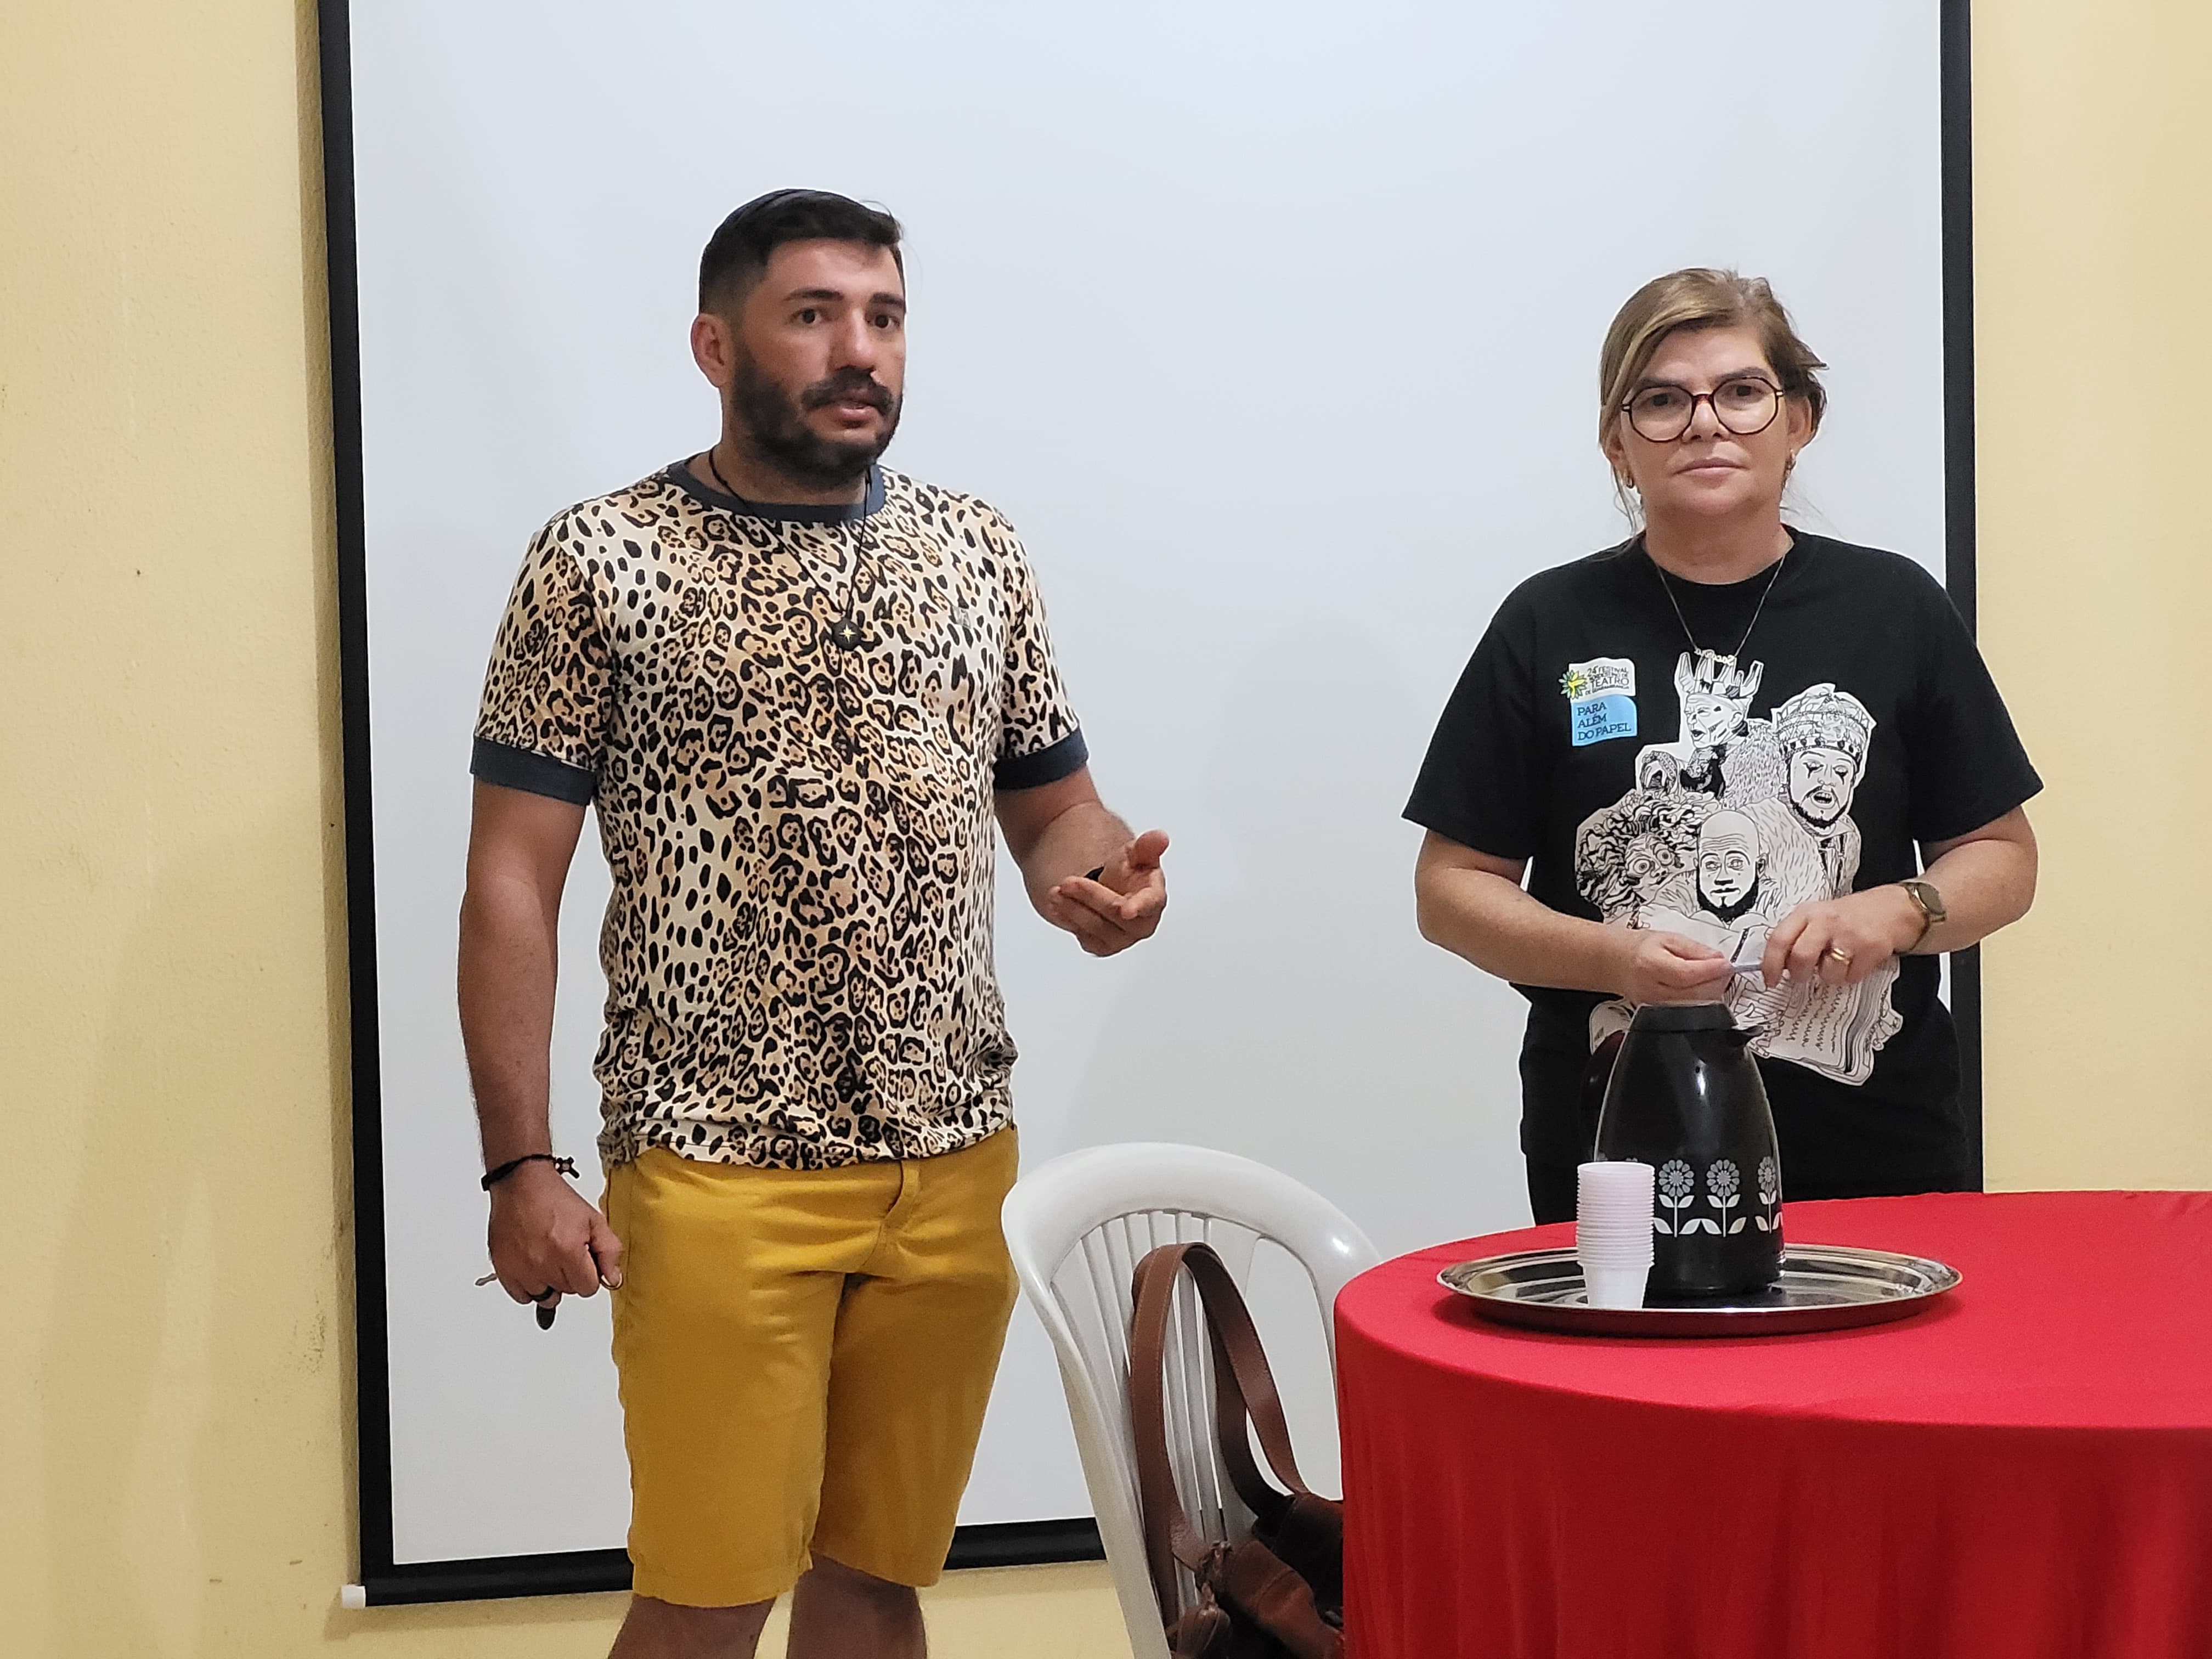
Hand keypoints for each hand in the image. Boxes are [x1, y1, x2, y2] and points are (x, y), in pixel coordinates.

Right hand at [487, 1160, 623, 1318]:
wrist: (521, 1184)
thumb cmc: (555, 1199)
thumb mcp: (593, 1219)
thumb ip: (609, 1251)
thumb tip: (612, 1278)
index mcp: (568, 1251)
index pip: (588, 1288)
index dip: (589, 1274)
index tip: (584, 1260)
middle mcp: (543, 1264)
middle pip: (568, 1291)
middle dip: (571, 1275)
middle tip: (565, 1251)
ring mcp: (521, 1270)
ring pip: (545, 1296)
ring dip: (550, 1282)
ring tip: (548, 1257)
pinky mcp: (503, 1270)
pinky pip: (523, 1296)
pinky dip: (530, 1286)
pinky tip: (533, 1266)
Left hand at [1046, 829, 1168, 956]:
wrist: (1110, 887)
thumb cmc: (1128, 872)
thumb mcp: (1135, 853)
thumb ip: (1147, 845)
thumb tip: (1161, 837)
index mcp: (1154, 899)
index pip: (1150, 904)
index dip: (1139, 906)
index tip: (1126, 910)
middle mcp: (1141, 923)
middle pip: (1115, 913)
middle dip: (1090, 897)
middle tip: (1068, 882)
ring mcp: (1122, 938)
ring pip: (1096, 928)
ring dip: (1073, 909)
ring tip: (1056, 892)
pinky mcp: (1102, 946)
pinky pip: (1084, 937)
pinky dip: (1068, 920)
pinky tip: (1059, 906)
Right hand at [1613, 927, 1735, 1005]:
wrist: (1620, 963)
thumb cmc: (1642, 950)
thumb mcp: (1669, 938)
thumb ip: (1695, 949)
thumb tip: (1717, 960)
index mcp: (1650, 965)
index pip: (1687, 974)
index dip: (1711, 970)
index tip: (1726, 964)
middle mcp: (1651, 991)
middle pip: (1694, 995)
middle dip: (1716, 982)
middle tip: (1723, 969)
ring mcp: (1655, 1008)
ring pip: (1695, 1007)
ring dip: (1712, 993)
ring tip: (1713, 977)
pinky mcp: (1661, 1017)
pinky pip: (1690, 1013)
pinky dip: (1703, 1001)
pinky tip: (1703, 988)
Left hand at [1761, 887, 1921, 988]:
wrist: (1891, 909)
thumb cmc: (1851, 915)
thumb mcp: (1817, 917)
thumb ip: (1796, 937)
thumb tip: (1778, 964)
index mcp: (1808, 913)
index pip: (1779, 939)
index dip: (1770, 964)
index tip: (1769, 978)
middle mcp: (1826, 922)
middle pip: (1800, 958)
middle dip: (1799, 974)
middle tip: (1803, 974)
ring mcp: (1849, 935)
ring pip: (1827, 973)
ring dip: (1830, 975)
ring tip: (1838, 960)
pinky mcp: (1870, 949)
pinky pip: (1851, 977)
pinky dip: (1851, 975)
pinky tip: (1855, 960)